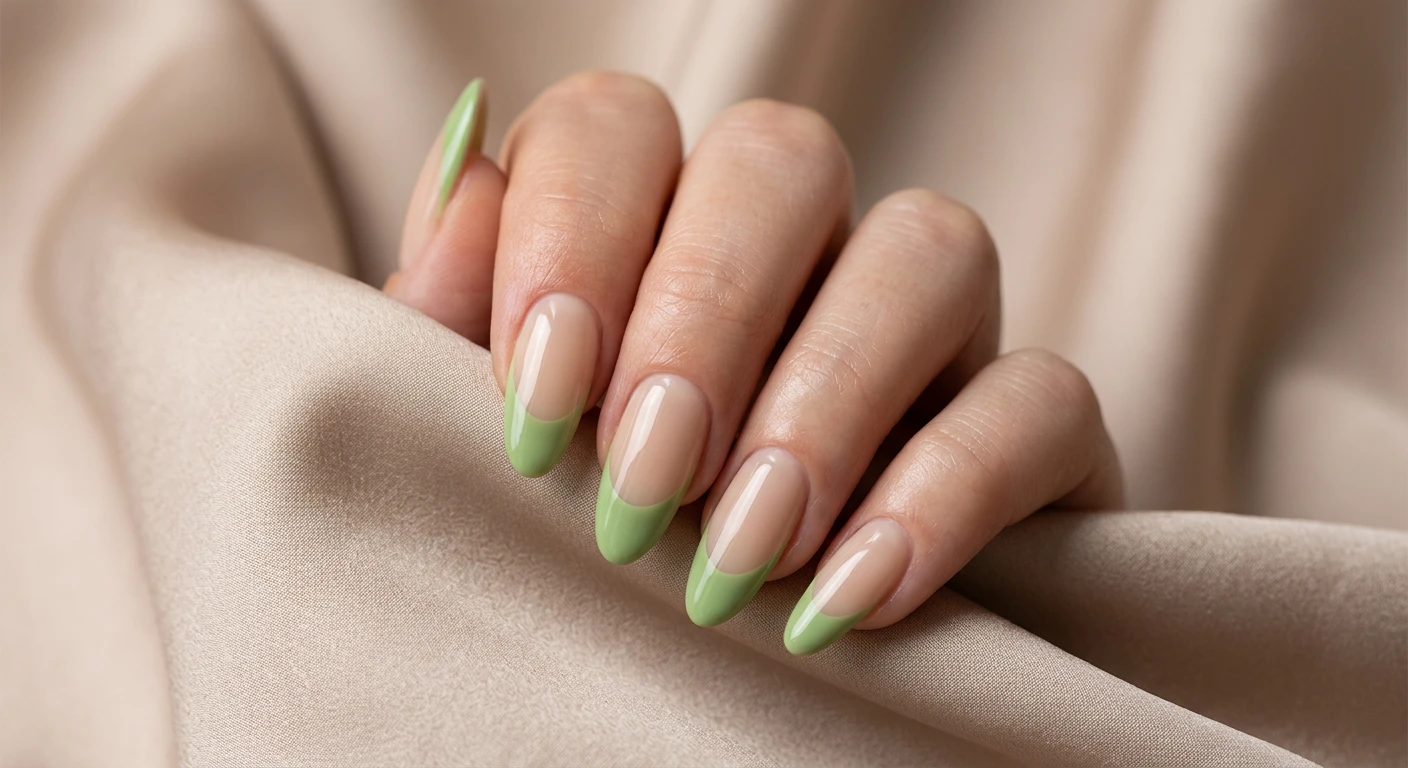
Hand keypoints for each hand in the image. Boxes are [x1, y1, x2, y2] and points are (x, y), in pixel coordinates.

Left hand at [385, 72, 1123, 654]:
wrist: (735, 695)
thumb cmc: (596, 548)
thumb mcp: (496, 445)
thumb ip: (455, 320)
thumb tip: (462, 177)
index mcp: (656, 220)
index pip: (618, 127)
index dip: (573, 238)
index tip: (539, 411)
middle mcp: (803, 243)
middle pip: (782, 158)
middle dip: (703, 318)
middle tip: (646, 484)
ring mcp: (930, 321)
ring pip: (930, 245)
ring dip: (826, 399)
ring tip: (745, 551)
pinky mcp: (1035, 422)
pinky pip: (1039, 395)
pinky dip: (949, 490)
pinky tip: (856, 593)